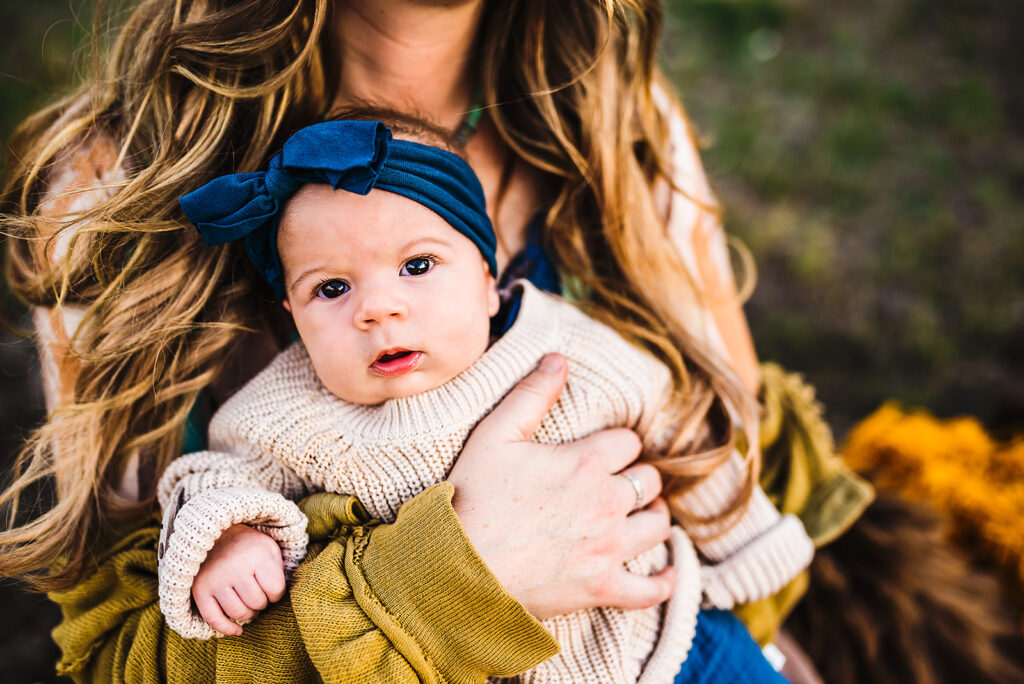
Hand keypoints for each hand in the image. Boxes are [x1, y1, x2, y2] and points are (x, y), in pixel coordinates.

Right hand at [191, 524, 286, 635]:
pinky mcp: (200, 590)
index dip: (277, 595)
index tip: (272, 591)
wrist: (216, 536)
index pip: (275, 589)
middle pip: (256, 602)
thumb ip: (279, 571)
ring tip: (251, 608)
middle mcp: (234, 568)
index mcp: (256, 555)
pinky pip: (213, 619)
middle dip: (262, 604)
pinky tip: (237, 630)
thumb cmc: (249, 547)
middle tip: (260, 597)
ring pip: (237, 613)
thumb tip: (281, 598)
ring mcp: (215, 580)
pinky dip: (226, 629)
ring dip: (248, 615)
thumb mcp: (270, 549)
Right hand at [447, 353, 675, 620]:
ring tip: (639, 515)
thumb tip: (559, 359)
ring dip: (652, 516)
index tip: (602, 452)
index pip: (629, 442)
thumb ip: (532, 394)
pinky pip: (650, 589)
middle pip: (649, 480)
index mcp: (586, 461)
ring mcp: (608, 548)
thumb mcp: (495, 435)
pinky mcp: (602, 588)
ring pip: (657, 525)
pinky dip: (663, 581)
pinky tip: (666, 572)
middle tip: (618, 482)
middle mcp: (607, 502)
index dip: (617, 444)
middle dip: (636, 477)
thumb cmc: (471, 497)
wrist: (457, 566)